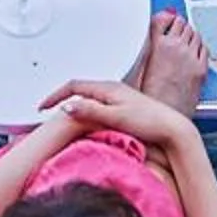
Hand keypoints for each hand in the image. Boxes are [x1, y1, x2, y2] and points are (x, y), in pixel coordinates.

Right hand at [40, 76, 195, 151]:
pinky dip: (86, 109)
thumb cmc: (151, 122)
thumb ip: (91, 111)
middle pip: (80, 89)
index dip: (55, 95)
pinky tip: (87, 121)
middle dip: (62, 97)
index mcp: (109, 88)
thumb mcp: (116, 117)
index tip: (42, 106)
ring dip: (74, 103)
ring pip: (89, 96)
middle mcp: (114, 89)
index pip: (74, 86)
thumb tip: (67, 107)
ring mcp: (120, 97)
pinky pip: (98, 104)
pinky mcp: (125, 107)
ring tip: (63, 116)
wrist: (173, 130)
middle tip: (48, 111)